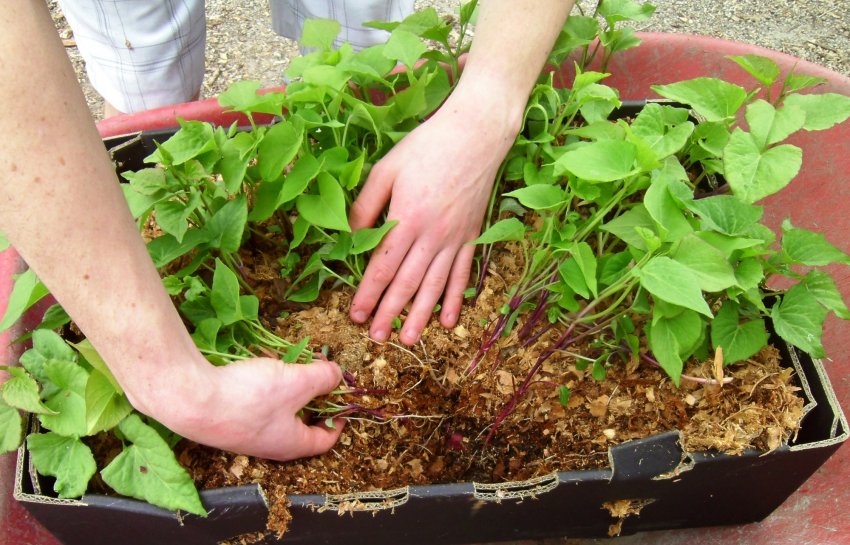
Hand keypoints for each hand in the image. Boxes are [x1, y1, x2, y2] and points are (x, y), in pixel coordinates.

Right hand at [132, 357, 344, 461]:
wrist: (190, 399)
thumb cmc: (249, 397)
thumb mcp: (297, 382)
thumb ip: (322, 378)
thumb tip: (337, 375)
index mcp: (291, 444)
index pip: (324, 441)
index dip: (339, 421)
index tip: (344, 402)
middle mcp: (268, 445)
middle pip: (300, 424)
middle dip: (312, 398)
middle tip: (317, 376)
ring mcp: (245, 434)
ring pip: (277, 411)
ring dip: (287, 388)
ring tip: (290, 366)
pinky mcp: (226, 418)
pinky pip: (255, 403)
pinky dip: (264, 386)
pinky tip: (259, 367)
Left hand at [349, 81, 520, 344]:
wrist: (476, 134)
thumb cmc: (426, 146)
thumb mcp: (386, 169)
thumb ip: (366, 206)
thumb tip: (353, 237)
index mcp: (406, 218)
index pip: (382, 266)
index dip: (368, 293)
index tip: (356, 315)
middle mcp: (432, 235)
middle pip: (407, 283)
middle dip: (390, 313)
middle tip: (377, 339)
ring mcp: (454, 238)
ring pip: (434, 286)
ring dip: (420, 316)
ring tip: (409, 339)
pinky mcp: (471, 236)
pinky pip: (462, 275)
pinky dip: (454, 299)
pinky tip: (448, 321)